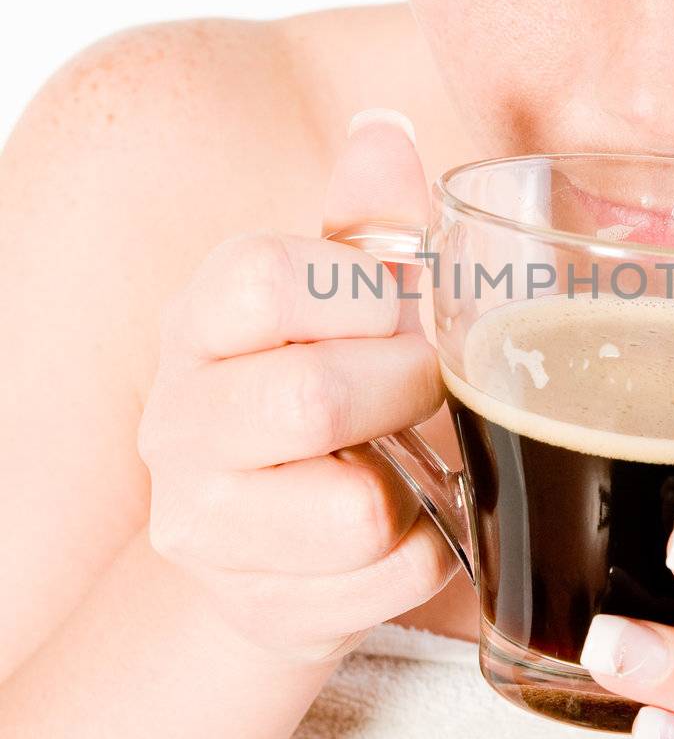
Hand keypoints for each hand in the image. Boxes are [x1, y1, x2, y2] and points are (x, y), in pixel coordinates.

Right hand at [137, 114, 459, 666]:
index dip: (362, 293)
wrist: (281, 542)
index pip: (262, 278)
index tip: (394, 311)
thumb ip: (369, 223)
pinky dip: (430, 553)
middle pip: (313, 400)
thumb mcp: (341, 302)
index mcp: (200, 320)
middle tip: (425, 390)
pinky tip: (406, 527)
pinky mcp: (255, 605)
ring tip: (409, 463)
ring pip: (355, 512)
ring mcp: (204, 522)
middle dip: (406, 392)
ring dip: (421, 485)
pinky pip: (388, 579)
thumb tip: (385, 133)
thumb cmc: (327, 390)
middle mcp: (179, 419)